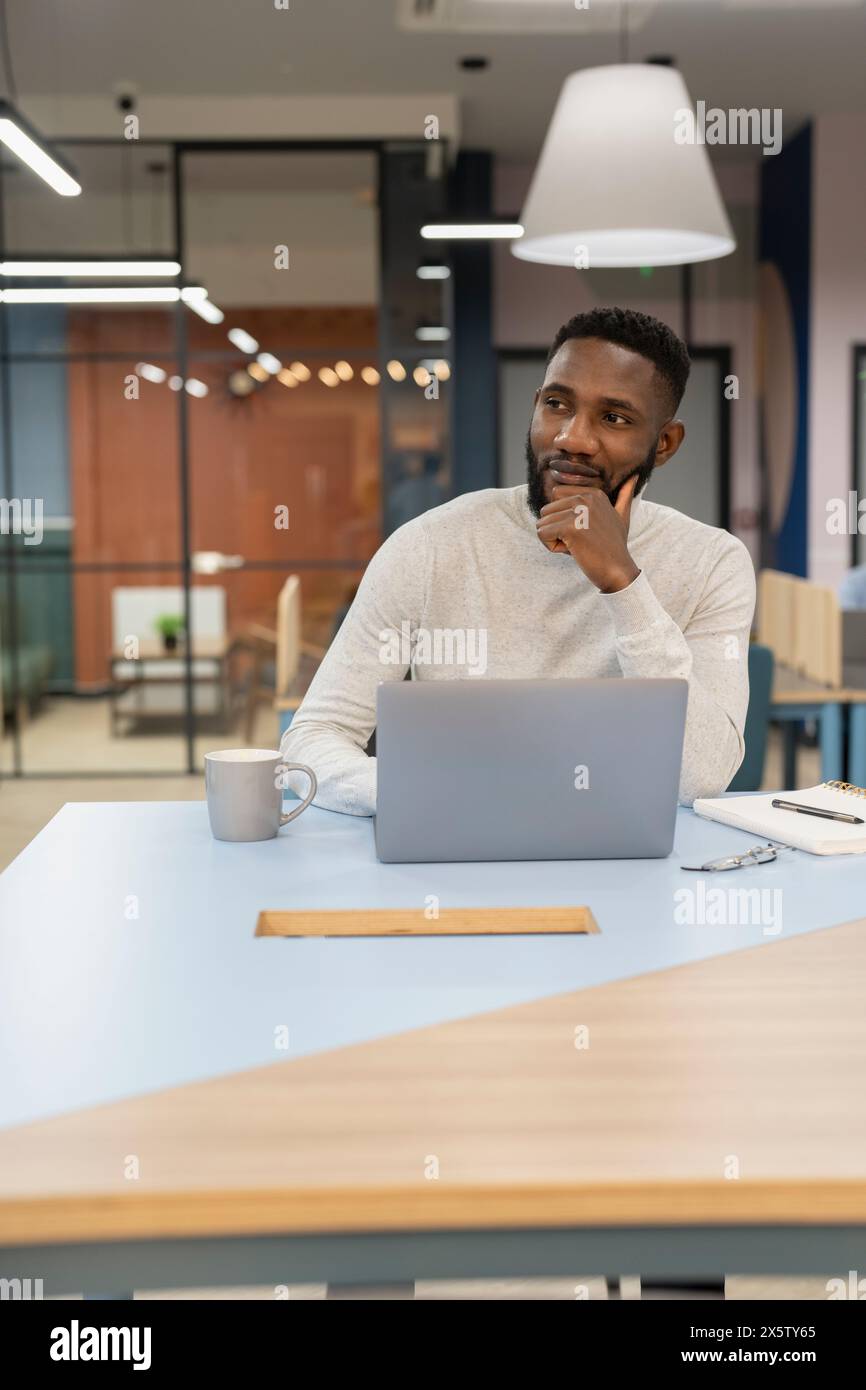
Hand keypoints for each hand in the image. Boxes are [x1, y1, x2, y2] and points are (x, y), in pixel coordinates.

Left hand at [536, 472, 640, 592]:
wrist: (617, 570)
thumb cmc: (615, 547)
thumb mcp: (622, 516)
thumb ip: (625, 495)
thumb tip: (635, 475)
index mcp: (593, 493)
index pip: (556, 496)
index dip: (563, 517)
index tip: (583, 529)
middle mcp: (585, 498)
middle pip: (547, 510)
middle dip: (556, 529)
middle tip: (579, 540)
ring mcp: (578, 512)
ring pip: (543, 523)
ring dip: (554, 539)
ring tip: (577, 545)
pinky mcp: (570, 528)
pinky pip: (542, 534)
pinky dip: (551, 547)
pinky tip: (572, 551)